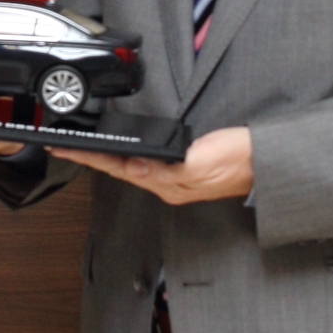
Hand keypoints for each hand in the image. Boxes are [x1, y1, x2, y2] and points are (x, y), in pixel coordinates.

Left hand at [50, 125, 253, 203]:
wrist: (269, 163)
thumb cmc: (243, 161)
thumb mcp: (204, 162)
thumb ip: (169, 168)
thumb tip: (136, 167)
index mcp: (168, 183)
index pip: (118, 168)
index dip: (89, 158)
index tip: (64, 149)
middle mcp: (168, 184)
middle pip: (120, 169)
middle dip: (91, 159)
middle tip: (64, 148)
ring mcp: (177, 178)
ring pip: (132, 167)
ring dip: (107, 158)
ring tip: (84, 150)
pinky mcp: (186, 168)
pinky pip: (148, 163)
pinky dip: (129, 155)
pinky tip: (124, 151)